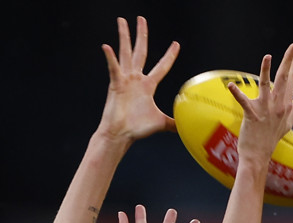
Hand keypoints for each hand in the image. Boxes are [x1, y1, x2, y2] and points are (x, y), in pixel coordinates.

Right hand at [99, 16, 178, 142]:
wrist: (121, 134)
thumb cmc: (137, 129)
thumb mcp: (160, 123)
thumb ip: (173, 123)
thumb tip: (185, 128)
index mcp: (147, 86)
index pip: (161, 66)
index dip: (169, 55)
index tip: (176, 44)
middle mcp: (136, 79)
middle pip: (140, 51)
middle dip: (141, 35)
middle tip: (141, 19)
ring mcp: (125, 80)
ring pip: (125, 53)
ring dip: (124, 36)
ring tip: (122, 20)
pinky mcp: (116, 85)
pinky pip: (114, 68)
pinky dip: (110, 58)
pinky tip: (107, 47)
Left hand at [228, 45, 292, 164]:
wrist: (258, 156)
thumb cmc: (270, 139)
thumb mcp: (288, 123)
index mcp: (285, 105)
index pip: (292, 79)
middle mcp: (277, 105)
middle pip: (284, 78)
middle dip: (290, 60)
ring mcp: (265, 110)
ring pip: (267, 86)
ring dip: (266, 71)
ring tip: (268, 57)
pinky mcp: (252, 116)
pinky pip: (244, 103)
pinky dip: (237, 94)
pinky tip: (231, 86)